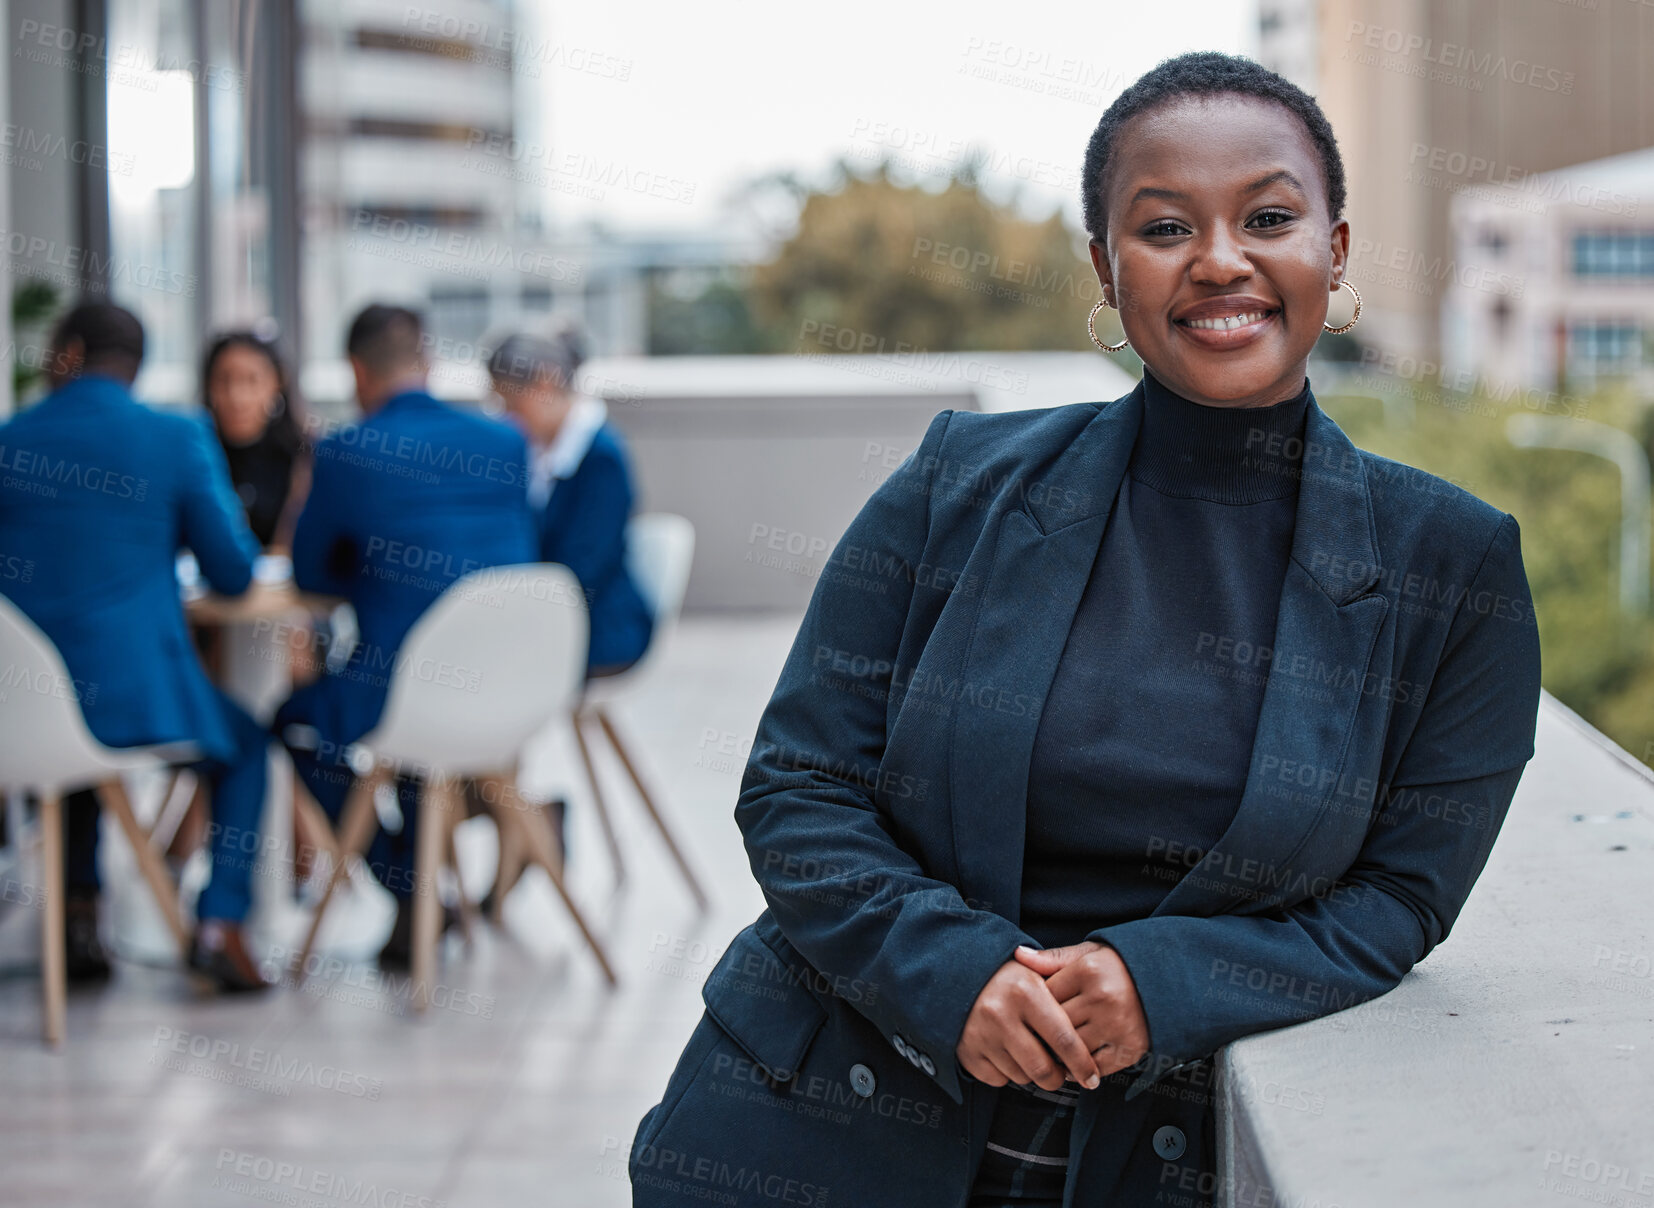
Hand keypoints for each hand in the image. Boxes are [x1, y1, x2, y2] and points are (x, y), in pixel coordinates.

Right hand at [957, 957, 1101, 1091]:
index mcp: (1025, 992)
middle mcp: (1001, 1014)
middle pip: (1043, 1069)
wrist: (956, 975)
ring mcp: (981, 1035)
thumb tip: (1097, 1023)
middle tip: (1061, 1073)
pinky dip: (1007, 1073)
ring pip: (1022, 1077)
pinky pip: (999, 1079)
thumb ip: (1065, 995)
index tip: (1092, 1077)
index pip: (1064, 1039)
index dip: (1082, 1063)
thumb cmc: (1006, 977)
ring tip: (1029, 1052)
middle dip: (1057, 1078)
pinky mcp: (967, 1053)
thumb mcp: (1034, 972)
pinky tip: (1006, 1052)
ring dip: (1031, 1073)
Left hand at [1014, 942, 1150, 1077]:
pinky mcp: (1131, 1048)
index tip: (1030, 1010)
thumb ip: (1052, 958)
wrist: (1166, 982)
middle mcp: (1103, 998)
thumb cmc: (1118, 966)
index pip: (1045, 995)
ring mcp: (1118, 1025)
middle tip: (1034, 1035)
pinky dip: (1081, 1069)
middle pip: (1056, 1023)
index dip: (1035, 1003)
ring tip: (1052, 1050)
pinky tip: (1074, 1063)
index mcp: (1089, 971)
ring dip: (1060, 1053)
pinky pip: (1095, 1067)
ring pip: (1072, 1048)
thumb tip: (1017, 954)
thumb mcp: (1087, 953)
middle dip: (1044, 1030)